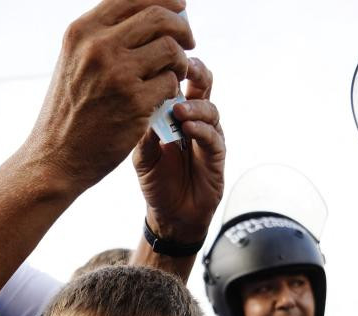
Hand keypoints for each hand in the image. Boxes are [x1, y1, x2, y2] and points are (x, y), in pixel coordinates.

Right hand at [26, 0, 193, 189]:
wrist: (55, 158)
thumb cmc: (69, 112)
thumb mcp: (73, 62)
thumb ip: (103, 37)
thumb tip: (148, 14)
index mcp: (82, 31)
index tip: (180, 5)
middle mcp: (98, 47)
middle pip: (159, 17)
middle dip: (182, 27)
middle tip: (189, 41)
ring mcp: (118, 74)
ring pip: (171, 48)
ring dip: (181, 60)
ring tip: (176, 73)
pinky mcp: (135, 103)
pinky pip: (171, 82)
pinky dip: (173, 88)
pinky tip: (163, 97)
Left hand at [134, 57, 223, 244]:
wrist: (171, 215)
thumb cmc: (156, 181)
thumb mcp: (141, 157)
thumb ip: (143, 135)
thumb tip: (142, 108)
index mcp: (175, 113)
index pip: (179, 81)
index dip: (174, 68)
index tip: (162, 58)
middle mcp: (194, 119)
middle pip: (202, 84)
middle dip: (195, 72)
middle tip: (184, 66)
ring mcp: (207, 136)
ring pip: (210, 109)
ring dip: (195, 106)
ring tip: (179, 110)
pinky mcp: (216, 156)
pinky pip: (213, 137)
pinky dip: (201, 130)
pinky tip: (188, 129)